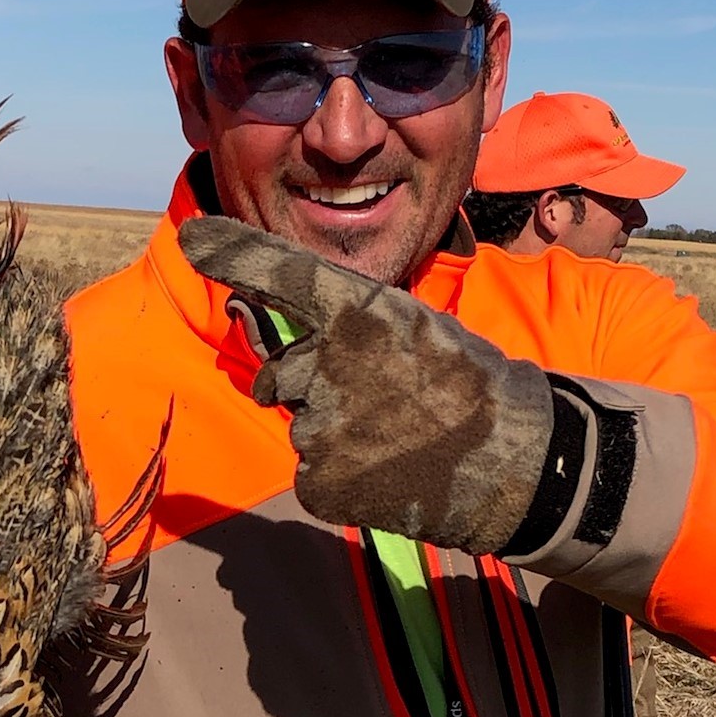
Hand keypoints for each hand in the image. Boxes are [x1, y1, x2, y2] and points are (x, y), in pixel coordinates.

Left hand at [179, 216, 554, 554]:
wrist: (521, 460)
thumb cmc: (469, 388)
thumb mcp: (415, 332)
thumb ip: (350, 334)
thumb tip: (287, 365)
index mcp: (361, 312)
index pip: (285, 275)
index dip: (234, 253)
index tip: (194, 236)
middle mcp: (330, 360)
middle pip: (283, 374)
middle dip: (316, 388)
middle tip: (385, 403)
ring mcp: (322, 425)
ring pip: (304, 426)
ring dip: (339, 436)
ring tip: (400, 440)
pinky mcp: (321, 481)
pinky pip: (312, 474)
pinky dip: (343, 478)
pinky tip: (390, 474)